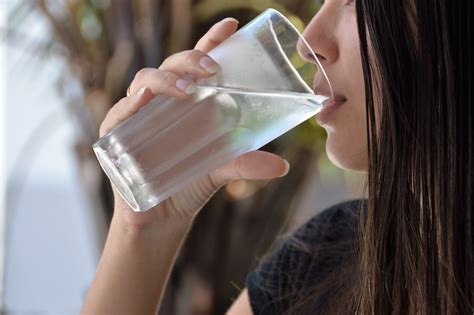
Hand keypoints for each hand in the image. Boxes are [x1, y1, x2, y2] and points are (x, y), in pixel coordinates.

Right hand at [100, 17, 289, 228]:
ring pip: (146, 80)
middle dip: (191, 59)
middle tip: (213, 67)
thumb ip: (246, 165)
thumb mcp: (221, 170)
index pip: (198, 65)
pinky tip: (144, 100)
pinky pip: (120, 112)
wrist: (162, 217)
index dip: (211, 42)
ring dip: (165, 79)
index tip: (231, 25)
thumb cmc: (189, 184)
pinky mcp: (118, 134)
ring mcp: (139, 115)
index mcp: (188, 103)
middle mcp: (163, 103)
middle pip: (173, 66)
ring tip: (187, 89)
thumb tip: (282, 166)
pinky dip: (131, 103)